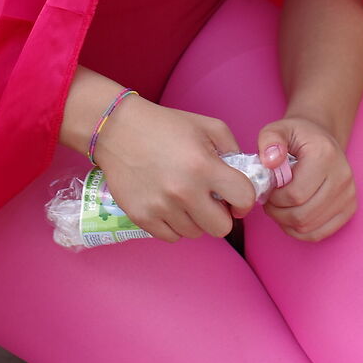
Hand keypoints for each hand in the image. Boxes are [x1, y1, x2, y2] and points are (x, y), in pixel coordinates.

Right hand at [92, 99, 256, 241]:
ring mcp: (161, 207)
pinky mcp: (141, 217)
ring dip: (195, 219)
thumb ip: (233, 149)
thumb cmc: (165, 125)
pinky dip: (174, 225)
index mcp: (204, 166)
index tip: (235, 198)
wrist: (117, 129)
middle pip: (221, 228)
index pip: (244, 199)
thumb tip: (244, 176)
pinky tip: (169, 205)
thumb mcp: (207, 125)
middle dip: (220, 215)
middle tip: (209, 200)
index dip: (245, 201)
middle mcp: (183, 191)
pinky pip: (171, 236)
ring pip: (195, 233)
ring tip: (184, 197)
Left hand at [257, 115, 355, 241]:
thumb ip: (270, 140)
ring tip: (279, 207)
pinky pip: (319, 233)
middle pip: (302, 215)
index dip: (274, 198)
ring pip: (309, 227)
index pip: (295, 194)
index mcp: (325, 155)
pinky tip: (291, 216)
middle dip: (278, 213)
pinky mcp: (349, 208)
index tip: (268, 189)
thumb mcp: (279, 129)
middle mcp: (342, 176)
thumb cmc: (298, 137)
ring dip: (287, 222)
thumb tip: (270, 162)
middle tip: (270, 201)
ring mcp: (349, 195)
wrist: (322, 138)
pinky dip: (300, 230)